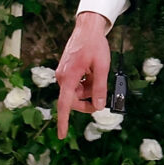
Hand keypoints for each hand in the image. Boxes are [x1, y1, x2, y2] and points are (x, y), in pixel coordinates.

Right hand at [52, 11, 111, 137]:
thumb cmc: (94, 45)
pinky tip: (91, 73)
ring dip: (88, 91)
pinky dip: (85, 84)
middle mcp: (62, 78)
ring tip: (97, 76)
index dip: (63, 121)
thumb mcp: (101, 67)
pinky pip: (75, 85)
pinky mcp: (66, 71)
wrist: (87, 29)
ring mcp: (63, 74)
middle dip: (87, 101)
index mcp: (69, 78)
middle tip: (102, 96)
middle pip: (73, 101)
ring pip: (75, 93)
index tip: (61, 135)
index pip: (65, 104)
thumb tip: (99, 106)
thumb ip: (100, 88)